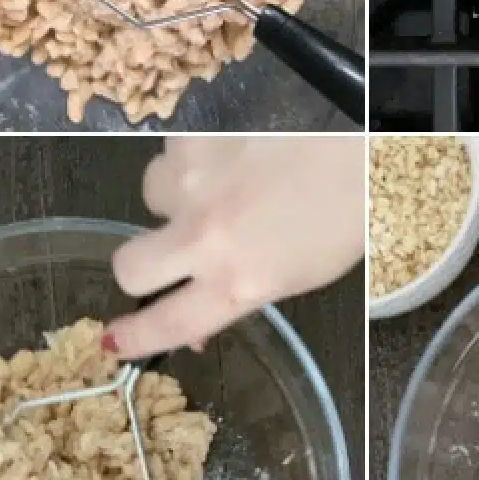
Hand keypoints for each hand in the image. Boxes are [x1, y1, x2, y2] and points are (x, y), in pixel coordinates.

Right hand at [106, 135, 363, 356]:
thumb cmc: (346, 213)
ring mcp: (191, 184)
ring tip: (227, 182)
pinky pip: (173, 151)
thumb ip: (240, 294)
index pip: (167, 324)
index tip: (113, 341)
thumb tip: (198, 317)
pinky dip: (196, 155)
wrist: (365, 143)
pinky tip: (235, 150)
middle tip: (170, 251)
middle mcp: (205, 239)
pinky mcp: (190, 138)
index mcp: (239, 283)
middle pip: (129, 267)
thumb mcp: (300, 276)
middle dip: (141, 266)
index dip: (134, 338)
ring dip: (179, 196)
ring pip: (151, 196)